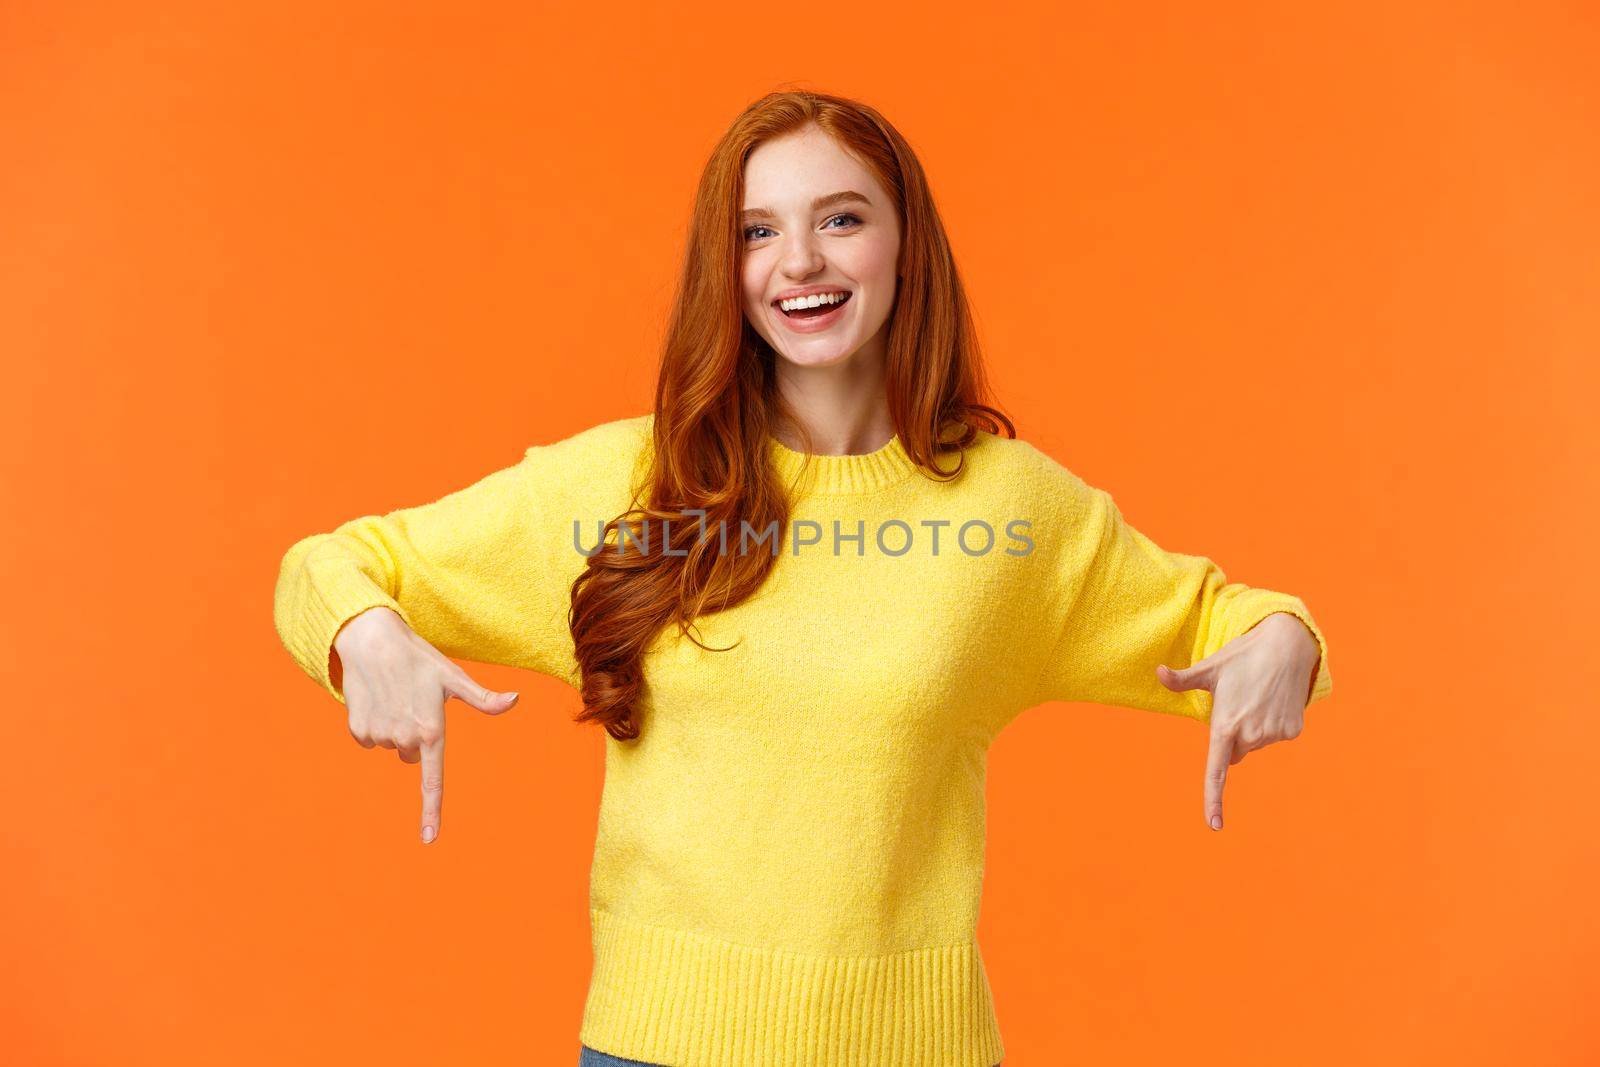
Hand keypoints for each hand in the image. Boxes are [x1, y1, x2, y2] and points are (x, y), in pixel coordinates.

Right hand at [332, 606, 520, 843]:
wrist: (371, 640)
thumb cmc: (419, 659)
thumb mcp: (454, 677)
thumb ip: (484, 699)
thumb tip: (515, 700)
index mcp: (432, 730)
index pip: (432, 779)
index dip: (432, 810)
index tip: (429, 838)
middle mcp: (404, 738)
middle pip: (414, 756)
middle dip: (416, 736)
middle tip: (414, 703)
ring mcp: (379, 736)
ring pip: (393, 746)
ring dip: (395, 727)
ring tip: (395, 696)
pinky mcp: (358, 730)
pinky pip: (371, 739)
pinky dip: (375, 724)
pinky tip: (377, 699)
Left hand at [1154, 612, 1318, 831]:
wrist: (1287, 646)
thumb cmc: (1242, 656)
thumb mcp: (1210, 668)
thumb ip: (1182, 680)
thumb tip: (1157, 672)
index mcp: (1225, 725)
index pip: (1216, 770)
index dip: (1213, 799)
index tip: (1213, 824)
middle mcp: (1250, 735)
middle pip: (1235, 752)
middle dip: (1233, 736)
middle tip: (1238, 704)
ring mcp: (1273, 734)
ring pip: (1255, 744)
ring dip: (1253, 729)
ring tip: (1257, 697)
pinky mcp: (1292, 732)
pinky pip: (1275, 737)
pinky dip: (1273, 724)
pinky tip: (1274, 700)